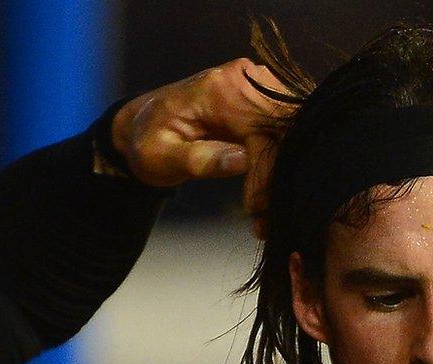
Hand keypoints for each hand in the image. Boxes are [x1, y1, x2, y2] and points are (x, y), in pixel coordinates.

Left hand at [111, 59, 288, 214]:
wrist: (142, 124)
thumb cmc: (147, 141)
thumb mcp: (161, 157)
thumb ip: (199, 159)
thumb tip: (243, 161)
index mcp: (219, 89)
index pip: (260, 129)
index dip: (265, 170)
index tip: (255, 206)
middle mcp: (245, 78)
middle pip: (285, 125)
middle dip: (280, 172)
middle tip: (265, 215)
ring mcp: (258, 85)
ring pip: (291, 127)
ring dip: (284, 167)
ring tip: (266, 208)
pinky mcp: (263, 98)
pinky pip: (284, 127)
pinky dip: (281, 157)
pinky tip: (268, 188)